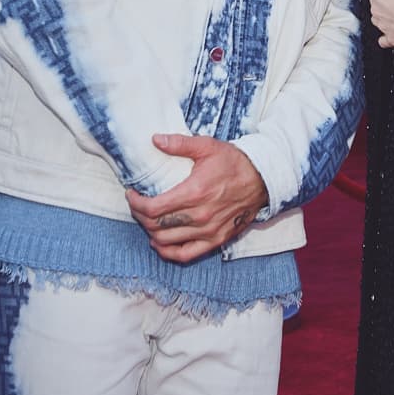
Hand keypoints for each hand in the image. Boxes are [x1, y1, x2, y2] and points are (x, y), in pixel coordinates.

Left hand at [126, 135, 269, 262]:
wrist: (262, 179)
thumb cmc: (234, 162)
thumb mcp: (207, 146)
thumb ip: (180, 144)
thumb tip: (155, 140)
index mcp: (195, 192)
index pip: (154, 208)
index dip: (136, 203)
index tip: (132, 194)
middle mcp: (200, 216)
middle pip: (157, 225)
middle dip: (140, 216)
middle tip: (137, 205)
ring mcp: (208, 231)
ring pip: (167, 241)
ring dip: (150, 232)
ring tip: (147, 220)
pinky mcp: (216, 240)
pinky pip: (186, 254)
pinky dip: (168, 252)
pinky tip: (159, 243)